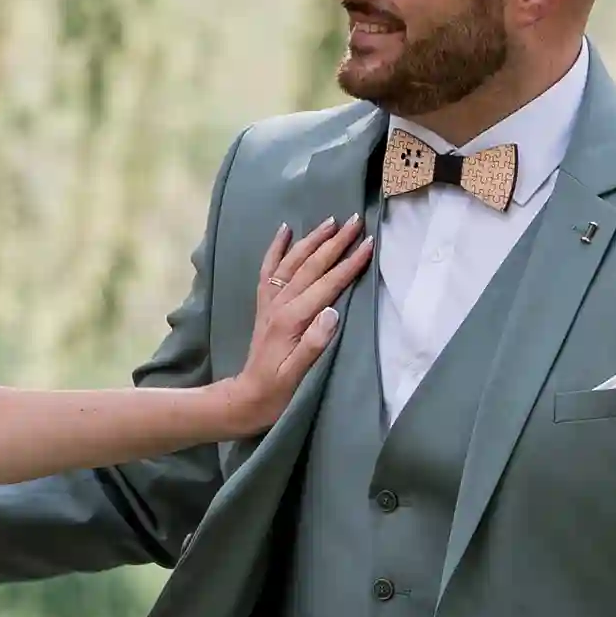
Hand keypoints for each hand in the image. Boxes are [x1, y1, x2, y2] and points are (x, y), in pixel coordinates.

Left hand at [208, 214, 368, 435]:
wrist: (247, 396)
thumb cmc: (277, 390)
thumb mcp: (298, 374)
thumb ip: (315, 343)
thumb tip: (333, 312)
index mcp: (292, 319)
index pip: (327, 285)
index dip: (349, 264)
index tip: (368, 244)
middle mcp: (280, 304)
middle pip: (312, 265)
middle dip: (335, 242)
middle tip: (356, 220)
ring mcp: (270, 302)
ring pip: (293, 262)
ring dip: (313, 239)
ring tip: (332, 221)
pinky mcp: (264, 304)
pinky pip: (269, 269)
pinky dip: (276, 247)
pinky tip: (285, 230)